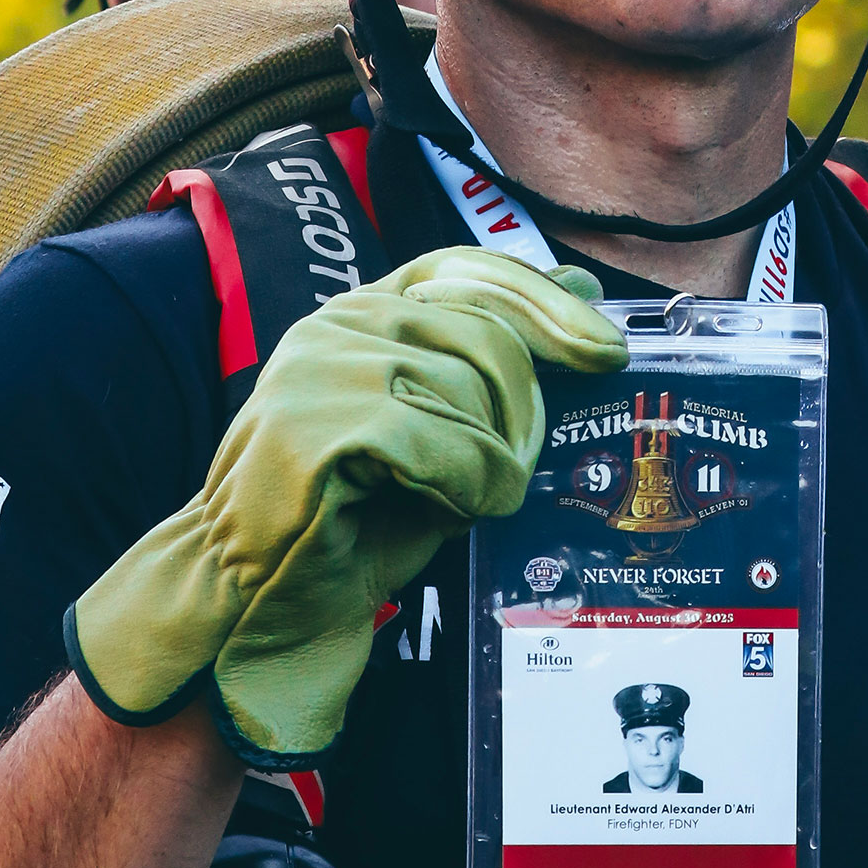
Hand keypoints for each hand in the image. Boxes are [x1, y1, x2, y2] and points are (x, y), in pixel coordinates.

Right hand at [66, 248, 627, 762]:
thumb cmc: (356, 518)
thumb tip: (582, 290)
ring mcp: (322, 367)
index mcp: (364, 309)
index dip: (548, 302)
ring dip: (493, 460)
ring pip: (467, 390)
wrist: (260, 598)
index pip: (470, 269)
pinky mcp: (317, 425)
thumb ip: (494, 365)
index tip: (607, 348)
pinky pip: (438, 440)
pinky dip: (465, 483)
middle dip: (525, 408)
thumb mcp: (440, 429)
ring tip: (474, 501)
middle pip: (485, 332)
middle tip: (517, 469)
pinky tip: (452, 510)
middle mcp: (338, 322)